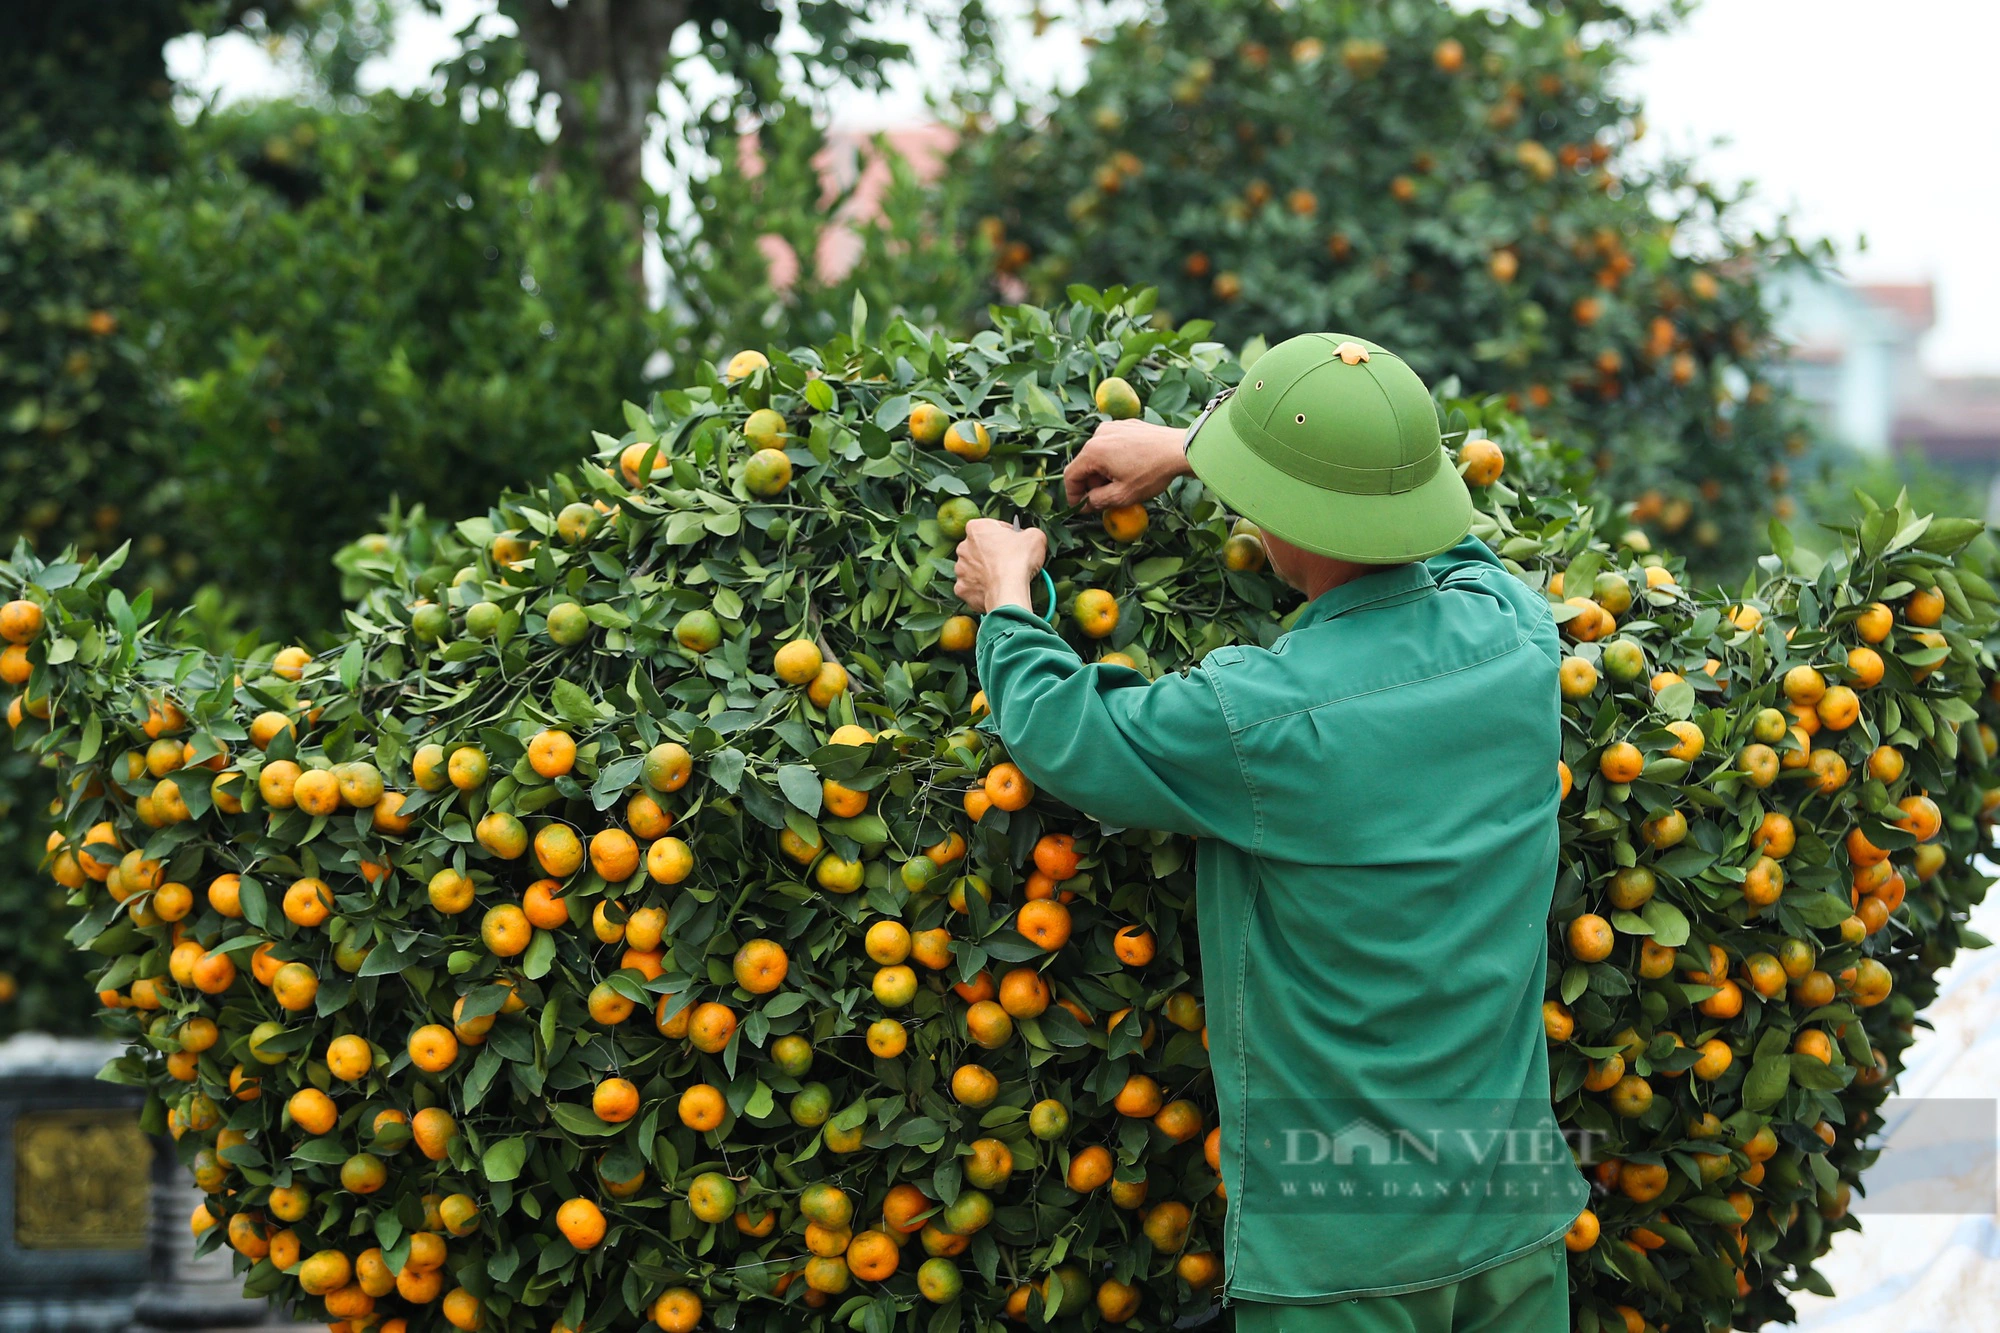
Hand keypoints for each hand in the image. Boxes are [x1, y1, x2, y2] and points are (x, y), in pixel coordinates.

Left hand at [954, 520, 1046, 613]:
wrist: (1009, 591)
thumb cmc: (1018, 561)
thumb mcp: (1035, 536)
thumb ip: (1029, 532)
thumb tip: (1029, 538)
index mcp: (976, 528)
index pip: (993, 527)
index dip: (1008, 535)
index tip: (1016, 543)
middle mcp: (963, 547)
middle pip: (980, 548)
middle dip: (993, 553)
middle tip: (1011, 561)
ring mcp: (960, 569)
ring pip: (974, 568)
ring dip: (986, 571)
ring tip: (1003, 577)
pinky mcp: (962, 588)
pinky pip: (972, 587)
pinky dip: (982, 589)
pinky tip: (995, 589)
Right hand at [1063, 420, 1193, 509]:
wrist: (1181, 449)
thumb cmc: (1152, 473)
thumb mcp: (1122, 495)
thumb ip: (1097, 501)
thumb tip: (1085, 504)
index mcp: (1093, 450)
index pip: (1071, 475)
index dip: (1073, 494)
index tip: (1081, 507)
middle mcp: (1099, 433)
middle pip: (1085, 463)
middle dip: (1092, 483)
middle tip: (1106, 498)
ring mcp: (1114, 426)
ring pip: (1099, 453)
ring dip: (1104, 471)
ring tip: (1122, 483)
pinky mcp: (1128, 424)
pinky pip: (1113, 444)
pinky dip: (1115, 458)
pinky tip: (1132, 468)